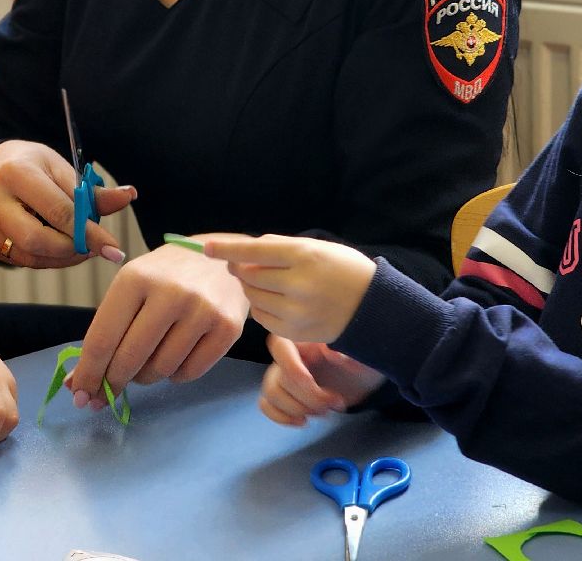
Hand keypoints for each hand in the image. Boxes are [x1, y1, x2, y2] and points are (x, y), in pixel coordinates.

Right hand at [0, 139, 134, 267]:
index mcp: (16, 173)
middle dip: (72, 249)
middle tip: (93, 248)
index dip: (89, 233)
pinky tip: (62, 249)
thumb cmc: (32, 164)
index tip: (113, 248)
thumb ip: (92, 191)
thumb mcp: (61, 168)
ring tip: (81, 247)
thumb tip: (129, 196)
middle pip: (37, 240)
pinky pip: (23, 260)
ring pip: (30, 256)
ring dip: (63, 258)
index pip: (58, 211)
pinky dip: (48, 259)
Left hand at [69, 242, 248, 403]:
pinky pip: (189, 373)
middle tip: (110, 390)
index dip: (88, 374)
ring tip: (148, 360)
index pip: (102, 339)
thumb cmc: (165, 276)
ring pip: (160, 370)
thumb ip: (104, 332)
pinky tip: (175, 356)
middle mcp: (170, 292)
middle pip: (129, 359)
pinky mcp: (227, 327)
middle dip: (114, 381)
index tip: (79, 396)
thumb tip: (76, 384)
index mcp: (135, 278)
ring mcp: (202, 310)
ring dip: (147, 376)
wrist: (219, 257)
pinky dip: (176, 374)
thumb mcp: (130, 288)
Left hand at [203, 234, 375, 343]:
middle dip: (241, 268)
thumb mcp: (317, 247)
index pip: (254, 251)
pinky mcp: (295, 332)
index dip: (227, 249)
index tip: (207, 248)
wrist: (373, 308)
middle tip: (246, 265)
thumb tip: (244, 251)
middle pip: (249, 275)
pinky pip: (262, 317)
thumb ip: (280, 247)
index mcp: (304, 256)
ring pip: (253, 297)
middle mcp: (298, 284)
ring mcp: (296, 312)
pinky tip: (277, 301)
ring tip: (269, 282)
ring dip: (252, 288)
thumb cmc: (343, 269)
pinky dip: (262, 307)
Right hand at [260, 335, 385, 426]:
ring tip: (323, 412)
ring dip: (296, 408)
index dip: (292, 369)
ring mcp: (282, 374)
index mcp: (302, 337)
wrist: (364, 378)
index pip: (279, 347)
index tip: (313, 383)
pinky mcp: (283, 394)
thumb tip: (332, 352)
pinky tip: (302, 421)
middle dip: (307, 397)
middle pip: (278, 378)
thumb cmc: (362, 360)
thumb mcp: (362, 355)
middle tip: (334, 403)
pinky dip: (280, 417)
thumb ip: (348, 351)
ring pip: (271, 393)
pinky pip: (267, 405)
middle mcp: (288, 354)